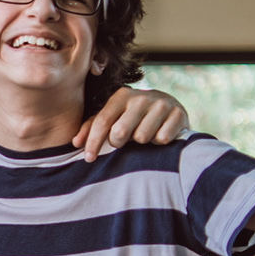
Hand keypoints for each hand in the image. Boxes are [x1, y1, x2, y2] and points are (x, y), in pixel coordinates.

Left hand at [74, 86, 189, 161]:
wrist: (170, 107)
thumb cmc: (133, 117)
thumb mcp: (113, 117)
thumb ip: (92, 128)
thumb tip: (75, 143)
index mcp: (121, 96)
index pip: (102, 121)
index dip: (93, 142)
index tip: (88, 159)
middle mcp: (141, 97)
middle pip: (120, 132)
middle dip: (119, 142)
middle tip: (125, 141)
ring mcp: (161, 104)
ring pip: (142, 137)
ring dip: (142, 142)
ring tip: (144, 134)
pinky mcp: (178, 114)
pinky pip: (162, 139)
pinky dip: (159, 142)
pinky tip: (159, 134)